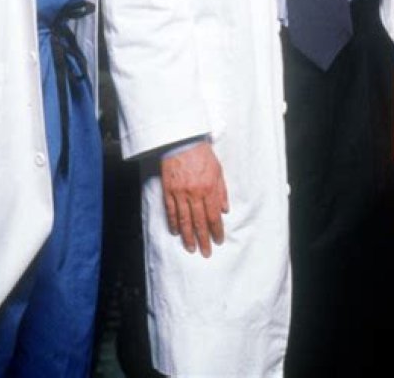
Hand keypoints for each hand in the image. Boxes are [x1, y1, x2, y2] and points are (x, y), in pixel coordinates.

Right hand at [160, 141, 228, 257]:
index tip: (218, 240)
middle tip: (206, 252)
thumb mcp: (218, 170)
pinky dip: (173, 223)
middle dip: (204, 239)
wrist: (181, 140)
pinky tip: (176, 232)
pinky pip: (171, 211)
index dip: (216, 230)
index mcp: (209, 188)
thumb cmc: (202, 153)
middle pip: (200, 222)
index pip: (214, 216)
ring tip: (191, 248)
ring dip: (188, 236)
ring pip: (184, 220)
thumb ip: (221, 191)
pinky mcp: (168, 190)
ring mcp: (180, 193)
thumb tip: (225, 210)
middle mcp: (195, 193)